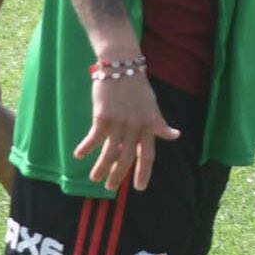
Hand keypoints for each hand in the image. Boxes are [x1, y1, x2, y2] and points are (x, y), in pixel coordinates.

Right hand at [74, 56, 178, 194]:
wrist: (122, 66)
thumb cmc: (137, 86)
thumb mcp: (152, 106)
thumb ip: (159, 124)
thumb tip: (175, 135)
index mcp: (149, 125)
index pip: (148, 154)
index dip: (144, 172)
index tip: (140, 188)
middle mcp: (136, 126)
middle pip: (127, 158)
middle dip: (118, 175)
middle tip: (110, 188)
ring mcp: (120, 122)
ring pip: (110, 152)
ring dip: (101, 167)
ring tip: (94, 178)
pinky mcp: (103, 116)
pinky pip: (94, 138)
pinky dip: (86, 148)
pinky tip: (79, 155)